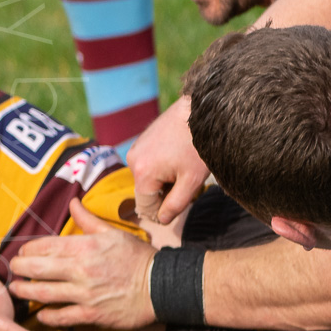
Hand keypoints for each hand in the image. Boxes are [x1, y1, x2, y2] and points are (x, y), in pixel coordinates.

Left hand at [7, 199, 155, 329]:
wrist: (162, 286)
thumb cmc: (137, 258)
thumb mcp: (113, 233)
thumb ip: (87, 219)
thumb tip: (72, 202)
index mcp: (85, 247)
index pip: (44, 246)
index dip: (27, 249)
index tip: (21, 252)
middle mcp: (81, 270)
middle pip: (37, 269)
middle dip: (19, 268)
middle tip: (12, 270)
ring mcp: (85, 294)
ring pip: (44, 293)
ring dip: (24, 292)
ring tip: (15, 290)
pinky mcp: (92, 314)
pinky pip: (62, 316)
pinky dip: (47, 316)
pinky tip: (38, 314)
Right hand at [126, 95, 207, 224]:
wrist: (198, 111)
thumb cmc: (197, 146)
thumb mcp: (192, 181)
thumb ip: (175, 204)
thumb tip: (162, 220)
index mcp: (142, 173)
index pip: (146, 207)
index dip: (164, 211)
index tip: (183, 202)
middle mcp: (132, 161)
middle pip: (147, 192)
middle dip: (166, 193)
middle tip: (189, 181)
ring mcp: (135, 149)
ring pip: (148, 178)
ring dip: (164, 180)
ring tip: (184, 167)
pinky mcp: (141, 141)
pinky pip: (148, 164)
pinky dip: (161, 167)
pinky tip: (178, 156)